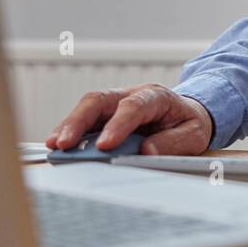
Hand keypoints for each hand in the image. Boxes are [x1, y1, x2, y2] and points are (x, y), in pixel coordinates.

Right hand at [45, 83, 213, 155]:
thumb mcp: (193, 135)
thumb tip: (146, 152)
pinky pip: (85, 120)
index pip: (133, 107)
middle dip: (79, 121)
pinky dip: (70, 132)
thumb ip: (172, 143)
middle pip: (99, 100)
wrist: (189, 115)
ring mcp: (115, 103)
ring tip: (54, 147)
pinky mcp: (105, 115)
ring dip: (68, 127)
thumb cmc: (190, 124)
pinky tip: (58, 146)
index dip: (118, 125)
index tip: (105, 145)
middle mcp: (131, 94)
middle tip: (64, 143)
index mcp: (156, 96)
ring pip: (86, 108)